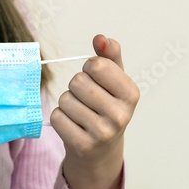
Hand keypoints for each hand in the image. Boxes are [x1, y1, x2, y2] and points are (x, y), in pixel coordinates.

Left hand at [50, 34, 139, 188]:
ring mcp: (103, 133)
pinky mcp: (84, 146)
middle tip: (86, 99)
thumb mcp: (114, 80)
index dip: (89, 67)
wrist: (102, 150)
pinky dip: (60, 118)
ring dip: (67, 103)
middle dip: (76, 86)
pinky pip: (57, 117)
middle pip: (78, 82)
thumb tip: (101, 38)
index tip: (95, 78)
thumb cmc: (106, 107)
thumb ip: (109, 56)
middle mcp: (121, 115)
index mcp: (131, 94)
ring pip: (65, 99)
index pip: (96, 65)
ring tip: (80, 113)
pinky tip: (73, 125)